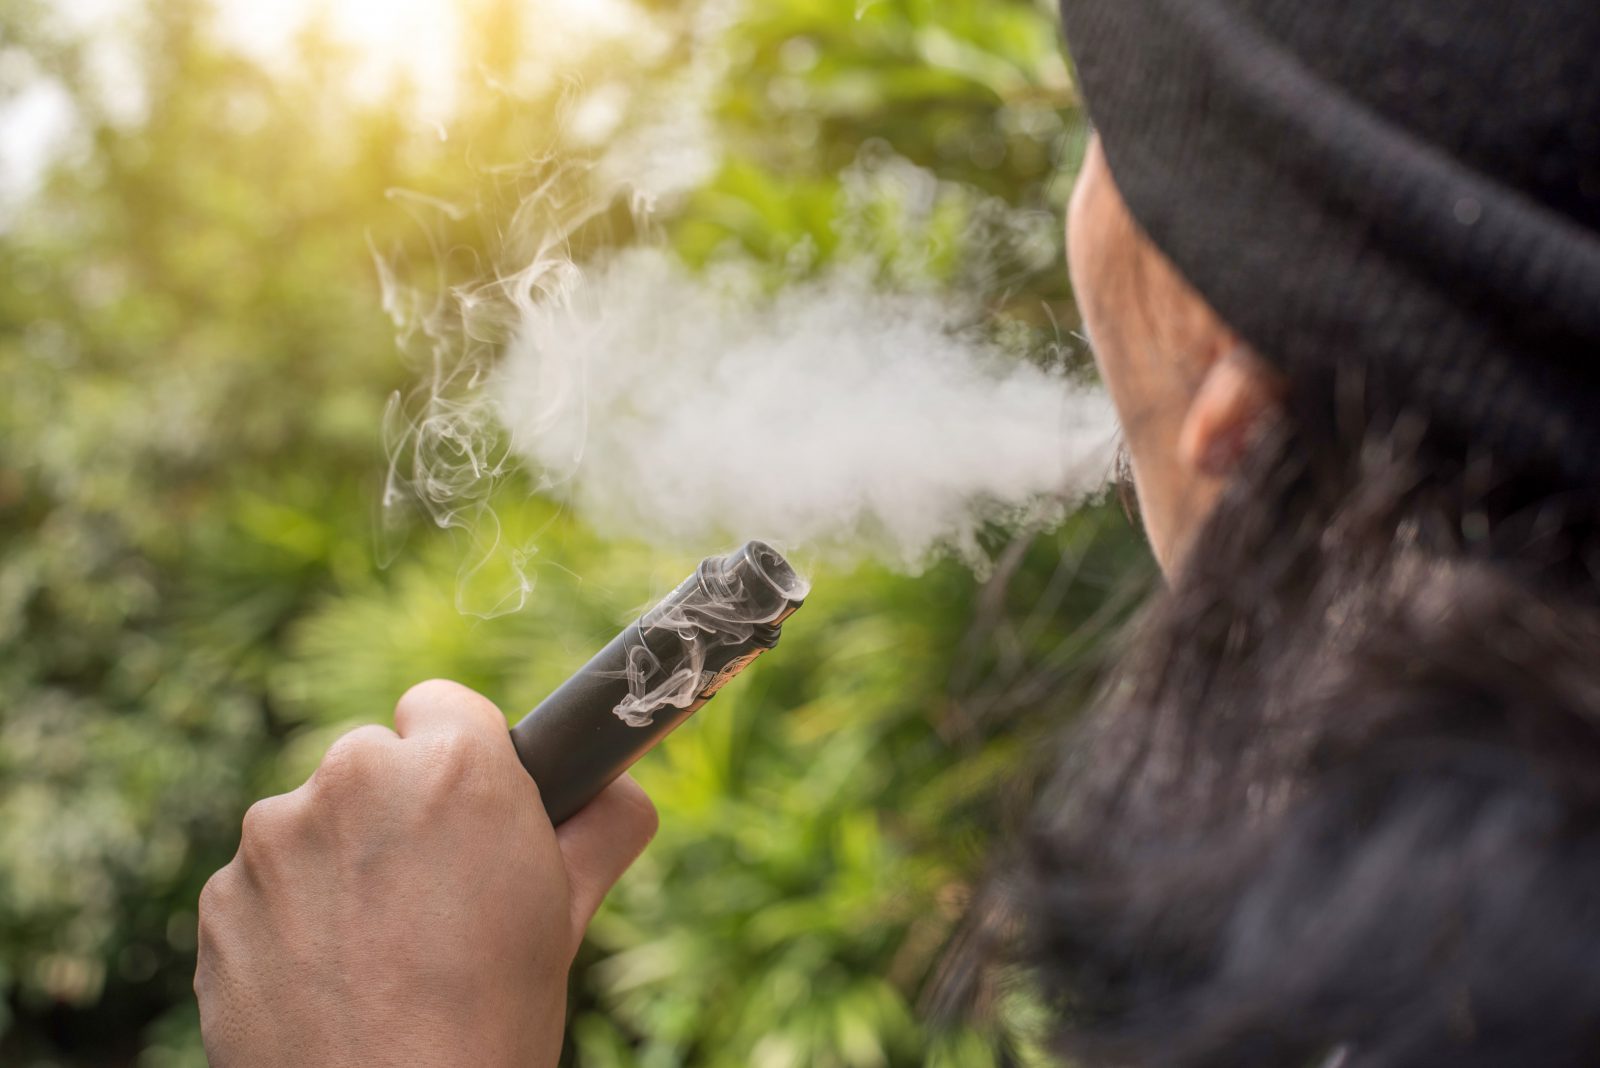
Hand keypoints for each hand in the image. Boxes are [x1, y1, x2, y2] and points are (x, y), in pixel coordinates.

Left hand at [194, 679, 657, 1067]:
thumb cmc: (493, 1013)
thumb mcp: (569, 913)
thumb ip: (602, 827)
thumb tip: (620, 792)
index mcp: (454, 766)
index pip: (443, 705)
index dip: (459, 759)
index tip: (466, 810)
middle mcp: (354, 778)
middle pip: (372, 762)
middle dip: (395, 811)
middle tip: (431, 893)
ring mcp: (274, 836)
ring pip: (312, 822)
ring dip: (337, 863)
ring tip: (376, 950)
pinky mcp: (219, 896)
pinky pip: (261, 883)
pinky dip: (287, 917)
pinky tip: (324, 975)